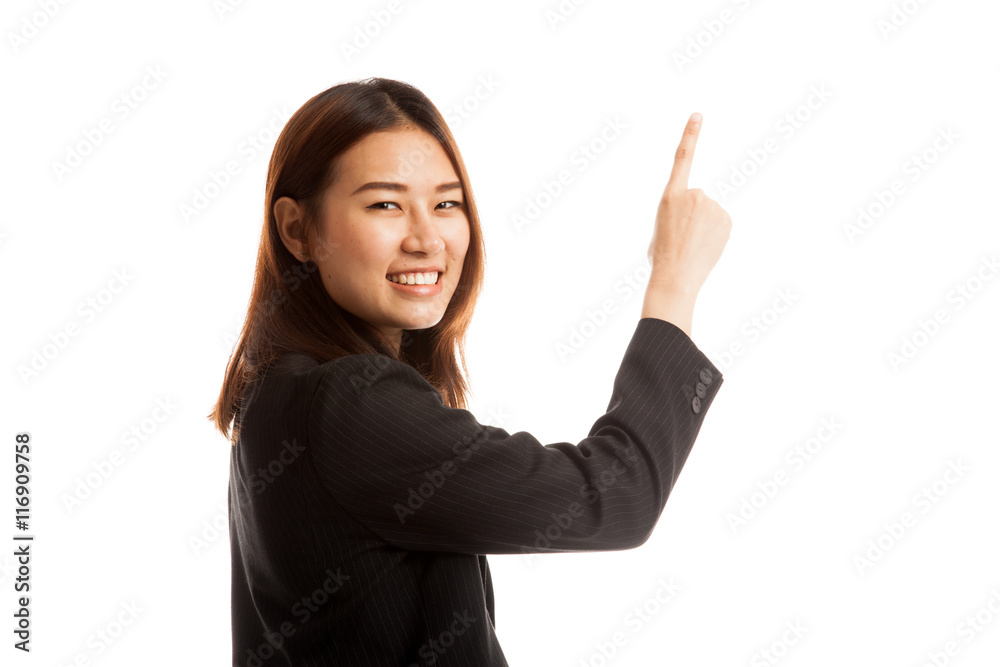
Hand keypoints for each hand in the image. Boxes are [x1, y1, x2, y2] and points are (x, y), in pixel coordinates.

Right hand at [646, 113, 730, 294]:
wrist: (675, 278)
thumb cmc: (662, 256)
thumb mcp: (661, 225)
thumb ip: (677, 211)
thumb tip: (697, 215)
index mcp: (670, 195)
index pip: (682, 158)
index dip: (690, 135)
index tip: (698, 115)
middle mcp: (694, 194)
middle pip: (697, 199)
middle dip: (692, 215)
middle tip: (682, 236)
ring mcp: (713, 206)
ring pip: (710, 212)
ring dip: (704, 226)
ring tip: (692, 244)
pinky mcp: (726, 219)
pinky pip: (721, 222)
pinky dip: (715, 233)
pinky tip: (705, 246)